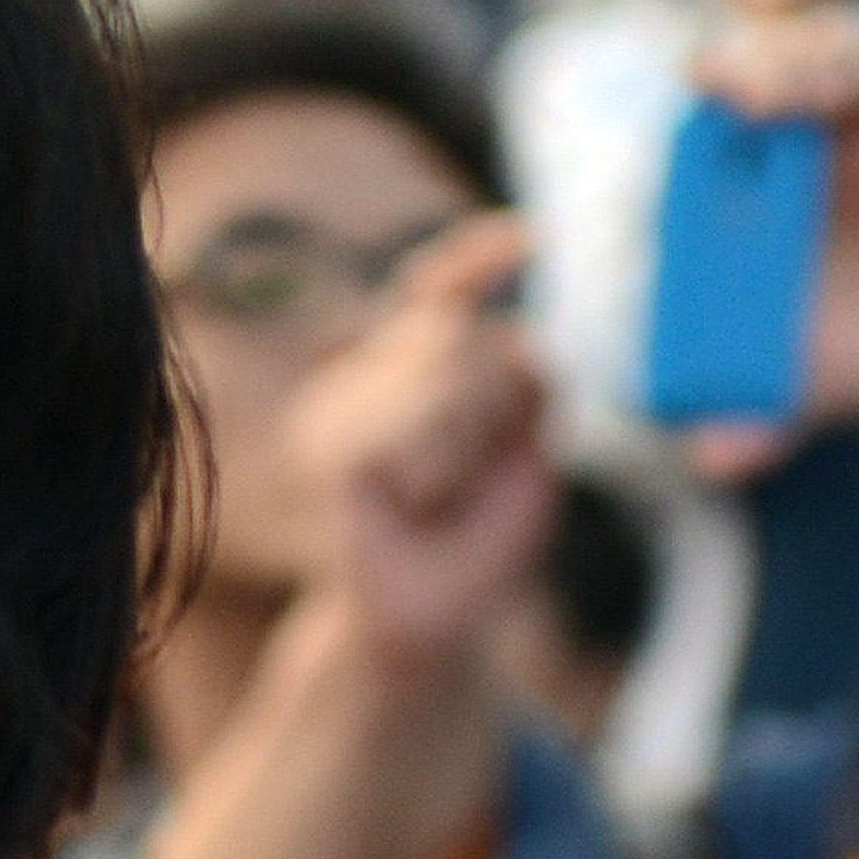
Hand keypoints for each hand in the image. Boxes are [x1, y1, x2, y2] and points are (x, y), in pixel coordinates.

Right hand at [278, 212, 556, 663]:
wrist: (434, 618)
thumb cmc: (479, 535)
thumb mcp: (528, 448)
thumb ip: (527, 385)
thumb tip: (517, 334)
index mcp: (412, 359)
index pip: (441, 285)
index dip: (479, 258)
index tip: (531, 239)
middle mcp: (365, 366)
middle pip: (463, 330)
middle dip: (497, 403)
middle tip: (470, 470)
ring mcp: (337, 403)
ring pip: (445, 369)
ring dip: (468, 441)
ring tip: (439, 493)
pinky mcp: (327, 450)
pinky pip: (404, 427)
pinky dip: (431, 470)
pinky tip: (413, 504)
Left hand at [679, 14, 858, 479]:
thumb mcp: (814, 391)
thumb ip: (765, 419)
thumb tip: (711, 463)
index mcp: (738, 198)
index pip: (702, 127)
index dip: (693, 105)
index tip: (692, 97)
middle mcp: (785, 144)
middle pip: (752, 67)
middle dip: (748, 64)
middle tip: (740, 93)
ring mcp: (848, 119)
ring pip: (817, 49)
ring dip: (811, 59)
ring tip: (816, 95)